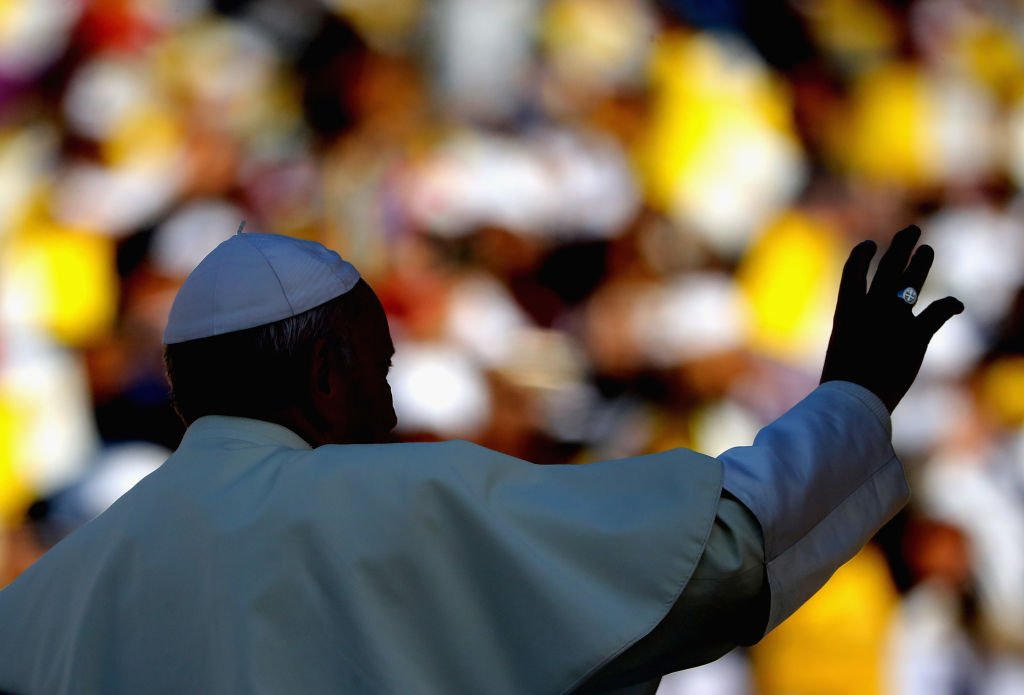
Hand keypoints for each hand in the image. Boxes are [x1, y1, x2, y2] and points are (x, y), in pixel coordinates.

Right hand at [820, 225, 964, 412]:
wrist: (853, 397)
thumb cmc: (841, 385)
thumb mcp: (841, 355)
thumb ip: (854, 341)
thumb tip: (858, 351)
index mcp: (847, 311)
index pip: (853, 272)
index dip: (862, 256)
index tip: (870, 245)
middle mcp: (871, 308)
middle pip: (888, 268)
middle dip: (901, 246)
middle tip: (912, 231)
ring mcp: (894, 319)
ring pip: (912, 281)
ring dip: (922, 263)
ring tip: (927, 250)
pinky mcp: (916, 334)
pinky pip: (937, 312)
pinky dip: (949, 305)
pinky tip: (955, 303)